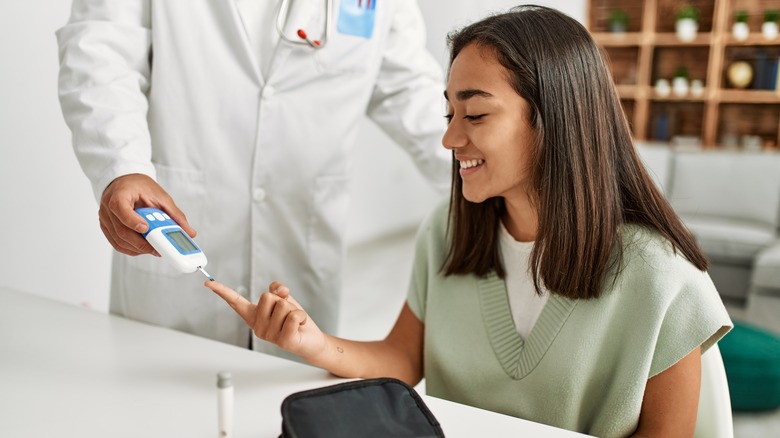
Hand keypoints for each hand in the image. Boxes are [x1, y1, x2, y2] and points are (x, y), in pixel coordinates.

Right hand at [99, 174, 195, 255]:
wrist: (126, 183)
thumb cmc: (140, 187)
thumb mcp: (161, 197)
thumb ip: (175, 215)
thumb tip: (189, 232)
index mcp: (120, 194)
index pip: (120, 208)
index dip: (133, 221)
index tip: (146, 228)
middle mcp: (108, 207)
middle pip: (121, 230)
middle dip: (140, 243)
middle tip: (157, 248)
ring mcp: (105, 219)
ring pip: (119, 240)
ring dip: (137, 249)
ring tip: (154, 249)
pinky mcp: (107, 228)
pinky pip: (117, 243)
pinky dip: (131, 249)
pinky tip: (144, 249)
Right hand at [205, 280, 326, 358]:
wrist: (311, 340)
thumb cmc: (294, 320)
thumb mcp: (284, 299)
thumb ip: (278, 290)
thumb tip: (279, 290)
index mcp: (254, 316)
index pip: (236, 302)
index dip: (222, 291)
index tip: (208, 283)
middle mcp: (258, 327)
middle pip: (266, 296)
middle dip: (281, 300)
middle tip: (287, 313)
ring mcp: (269, 336)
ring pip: (281, 305)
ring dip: (293, 309)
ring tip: (294, 321)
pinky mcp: (284, 341)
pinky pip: (293, 316)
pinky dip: (301, 316)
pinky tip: (300, 326)